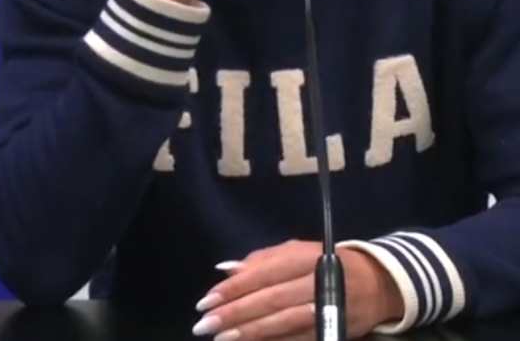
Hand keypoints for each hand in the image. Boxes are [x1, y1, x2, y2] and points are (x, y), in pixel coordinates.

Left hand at [194, 239, 404, 339]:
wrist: (378, 283)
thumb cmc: (324, 263)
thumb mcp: (295, 252)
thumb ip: (260, 261)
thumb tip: (224, 269)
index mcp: (305, 258)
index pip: (263, 274)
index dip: (234, 288)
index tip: (206, 300)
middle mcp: (317, 283)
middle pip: (271, 301)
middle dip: (236, 313)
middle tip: (205, 324)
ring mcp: (329, 310)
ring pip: (284, 323)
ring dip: (250, 332)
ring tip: (222, 337)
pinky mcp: (334, 330)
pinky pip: (298, 338)